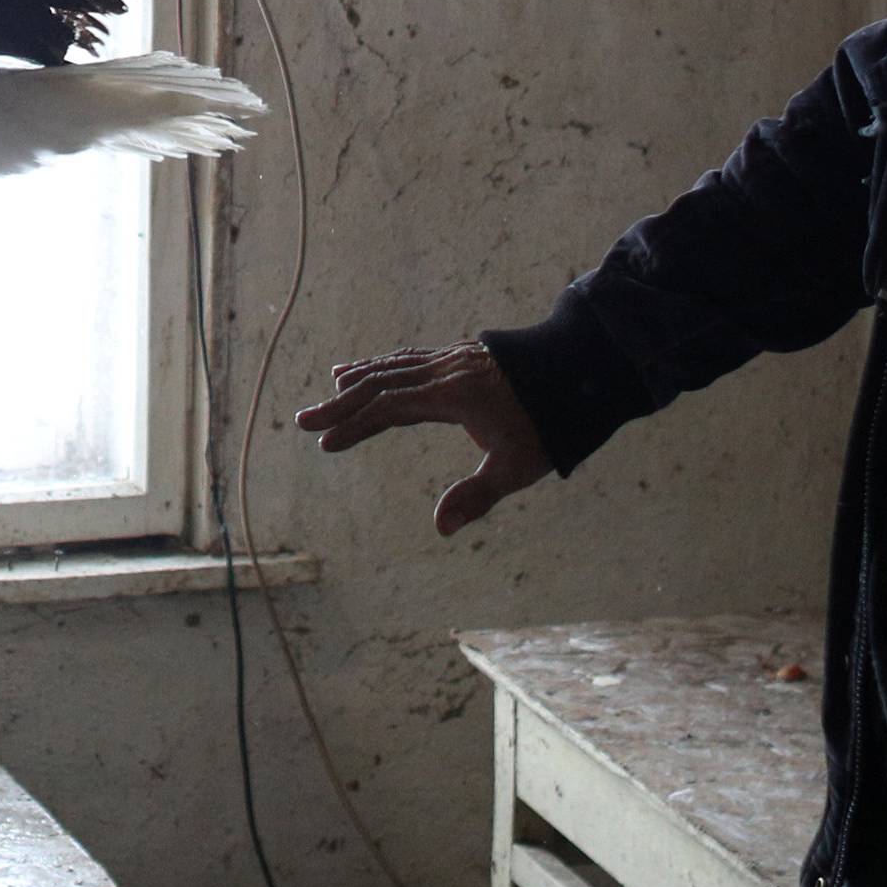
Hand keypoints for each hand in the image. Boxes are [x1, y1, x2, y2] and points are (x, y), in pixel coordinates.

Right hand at [295, 339, 550, 535]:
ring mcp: (453, 361)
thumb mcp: (517, 466)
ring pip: (396, 366)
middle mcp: (445, 372)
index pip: (389, 409)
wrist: (581, 371)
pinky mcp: (463, 358)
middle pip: (381, 384)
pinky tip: (382, 371)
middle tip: (305, 420)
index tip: (327, 444)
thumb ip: (476, 495)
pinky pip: (413, 360)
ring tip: (334, 383)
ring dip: (361, 378)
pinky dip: (388, 366)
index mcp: (451, 396)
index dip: (355, 426)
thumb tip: (440, 528)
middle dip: (341, 403)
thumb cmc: (550, 424)